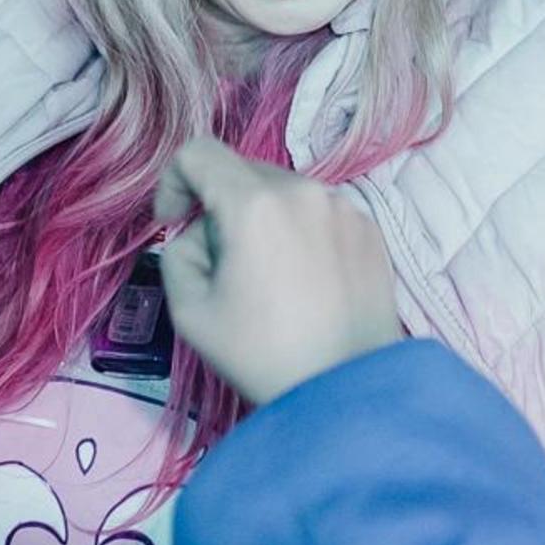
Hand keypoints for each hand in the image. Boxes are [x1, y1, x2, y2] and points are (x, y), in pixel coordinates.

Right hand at [155, 141, 399, 405]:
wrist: (349, 391)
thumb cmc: (263, 354)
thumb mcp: (190, 312)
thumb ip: (178, 253)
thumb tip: (201, 234)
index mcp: (254, 204)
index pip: (199, 153)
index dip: (173, 182)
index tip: (173, 224)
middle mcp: (304, 190)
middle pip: (243, 172)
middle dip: (219, 207)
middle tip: (222, 265)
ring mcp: (344, 206)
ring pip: (284, 192)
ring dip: (262, 219)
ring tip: (269, 279)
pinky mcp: (371, 229)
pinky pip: (320, 213)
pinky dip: (301, 233)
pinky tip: (307, 283)